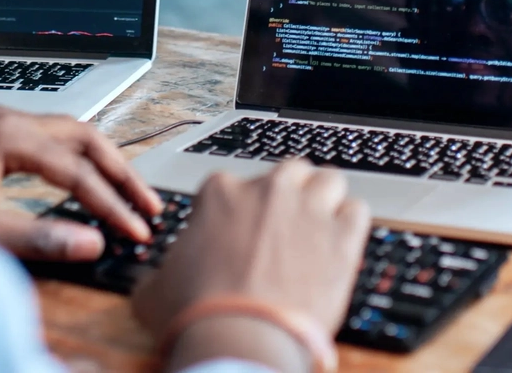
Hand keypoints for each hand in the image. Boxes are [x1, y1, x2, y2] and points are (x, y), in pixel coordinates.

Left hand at [0, 106, 161, 261]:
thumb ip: (37, 238)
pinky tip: (90, 181)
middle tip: (149, 207)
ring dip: (104, 163)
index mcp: (7, 135)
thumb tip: (91, 243)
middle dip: (121, 173)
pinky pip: (53, 140)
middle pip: (85, 138)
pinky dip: (80, 160)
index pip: (77, 170)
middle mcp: (8, 119)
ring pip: (72, 134)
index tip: (135, 231)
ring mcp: (0, 123)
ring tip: (131, 195)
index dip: (111, 203)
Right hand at [132, 160, 369, 371]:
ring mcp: (309, 209)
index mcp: (221, 193)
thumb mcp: (155, 290)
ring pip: (329, 180)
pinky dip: (351, 224)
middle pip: (289, 172)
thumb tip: (153, 282)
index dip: (240, 210)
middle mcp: (268, 190)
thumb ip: (158, 274)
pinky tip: (341, 243)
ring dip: (324, 199)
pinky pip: (358, 211)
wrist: (239, 339)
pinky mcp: (342, 237)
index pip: (235, 184)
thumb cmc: (196, 314)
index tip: (241, 233)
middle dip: (288, 194)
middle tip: (285, 225)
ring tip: (319, 227)